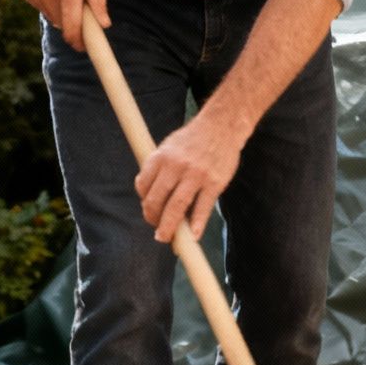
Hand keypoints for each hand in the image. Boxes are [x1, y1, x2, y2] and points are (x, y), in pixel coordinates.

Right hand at [10, 0, 107, 50]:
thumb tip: (104, 24)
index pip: (72, 28)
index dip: (79, 42)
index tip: (84, 46)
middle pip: (62, 26)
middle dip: (72, 23)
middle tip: (79, 9)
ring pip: (51, 17)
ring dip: (60, 12)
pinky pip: (40, 7)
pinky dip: (48, 3)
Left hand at [136, 112, 248, 242]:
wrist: (222, 126)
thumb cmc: (193, 140)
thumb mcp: (169, 146)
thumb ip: (157, 168)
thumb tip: (146, 193)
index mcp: (161, 156)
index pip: (143, 185)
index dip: (145, 201)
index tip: (150, 210)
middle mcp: (176, 166)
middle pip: (157, 199)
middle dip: (153, 218)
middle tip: (157, 230)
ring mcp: (196, 175)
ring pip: (177, 206)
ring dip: (169, 227)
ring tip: (166, 238)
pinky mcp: (214, 182)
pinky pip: (203, 207)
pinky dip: (197, 224)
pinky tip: (193, 236)